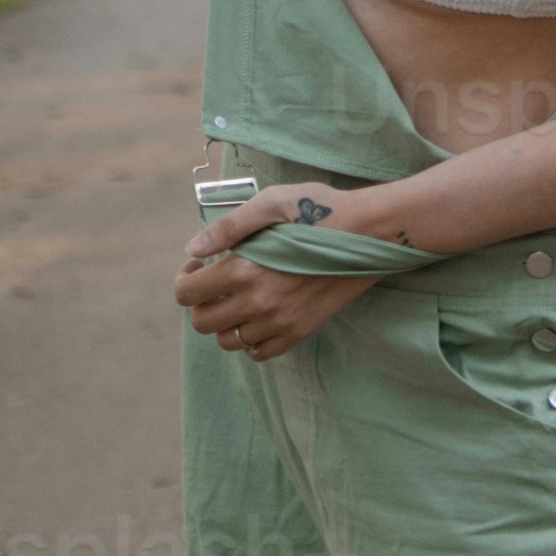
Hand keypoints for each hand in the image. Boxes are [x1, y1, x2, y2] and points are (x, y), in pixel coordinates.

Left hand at [175, 207, 361, 357]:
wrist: (370, 234)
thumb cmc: (320, 210)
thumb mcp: (271, 203)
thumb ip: (228, 227)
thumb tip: (193, 249)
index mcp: (244, 269)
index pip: (187, 293)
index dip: (185, 278)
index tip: (199, 266)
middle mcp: (258, 302)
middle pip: (202, 323)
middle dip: (200, 302)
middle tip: (216, 283)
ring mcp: (280, 321)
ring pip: (228, 341)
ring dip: (224, 322)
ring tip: (238, 298)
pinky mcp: (300, 331)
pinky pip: (260, 353)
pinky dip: (250, 340)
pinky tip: (258, 316)